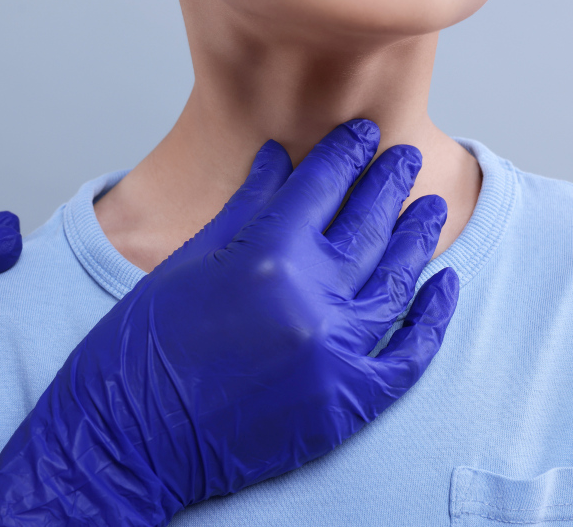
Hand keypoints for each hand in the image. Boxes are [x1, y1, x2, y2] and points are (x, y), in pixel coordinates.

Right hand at [0, 119, 457, 525]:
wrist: (127, 438)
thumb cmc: (142, 349)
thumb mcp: (189, 261)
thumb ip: (247, 206)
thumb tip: (280, 158)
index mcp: (264, 253)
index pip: (321, 183)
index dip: (346, 152)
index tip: (362, 134)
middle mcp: (308, 297)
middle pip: (368, 223)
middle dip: (390, 183)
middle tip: (406, 157)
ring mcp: (333, 352)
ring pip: (396, 280)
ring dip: (417, 238)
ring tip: (429, 209)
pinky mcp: (345, 403)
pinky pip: (408, 355)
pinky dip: (432, 320)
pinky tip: (445, 287)